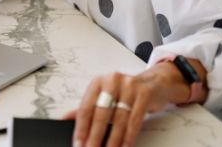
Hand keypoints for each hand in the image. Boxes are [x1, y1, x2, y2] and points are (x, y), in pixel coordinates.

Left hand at [64, 61, 202, 146]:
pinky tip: (124, 146)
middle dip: (94, 137)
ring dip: (112, 140)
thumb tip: (66, 119)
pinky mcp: (144, 94)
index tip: (78, 144)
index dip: (80, 129)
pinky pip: (134, 120)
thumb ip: (88, 107)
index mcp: (98, 82)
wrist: (155, 83)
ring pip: (118, 119)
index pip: (86, 108)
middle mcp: (112, 81)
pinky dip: (128, 136)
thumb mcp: (106, 96)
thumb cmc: (126, 92)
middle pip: (100, 114)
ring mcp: (129, 86)